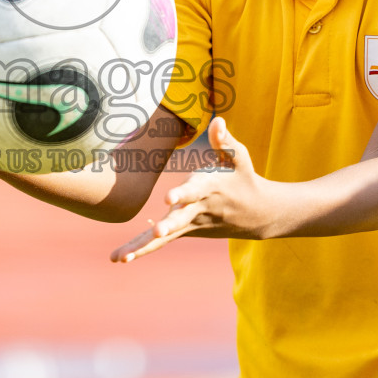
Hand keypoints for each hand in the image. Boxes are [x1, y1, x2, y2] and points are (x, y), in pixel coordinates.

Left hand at [110, 117, 269, 261]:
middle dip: (168, 226)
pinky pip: (161, 242)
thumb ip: (224, 141)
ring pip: (166, 236)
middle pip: (181, 219)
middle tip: (156, 233)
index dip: (182, 193)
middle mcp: (200, 209)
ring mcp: (192, 223)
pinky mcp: (186, 231)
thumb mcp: (239, 158)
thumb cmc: (244, 178)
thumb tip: (217, 120)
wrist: (258, 214)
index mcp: (211, 188)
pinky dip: (141, 249)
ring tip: (120, 257)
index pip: (195, 191)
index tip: (168, 198)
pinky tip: (119, 257)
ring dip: (142, 247)